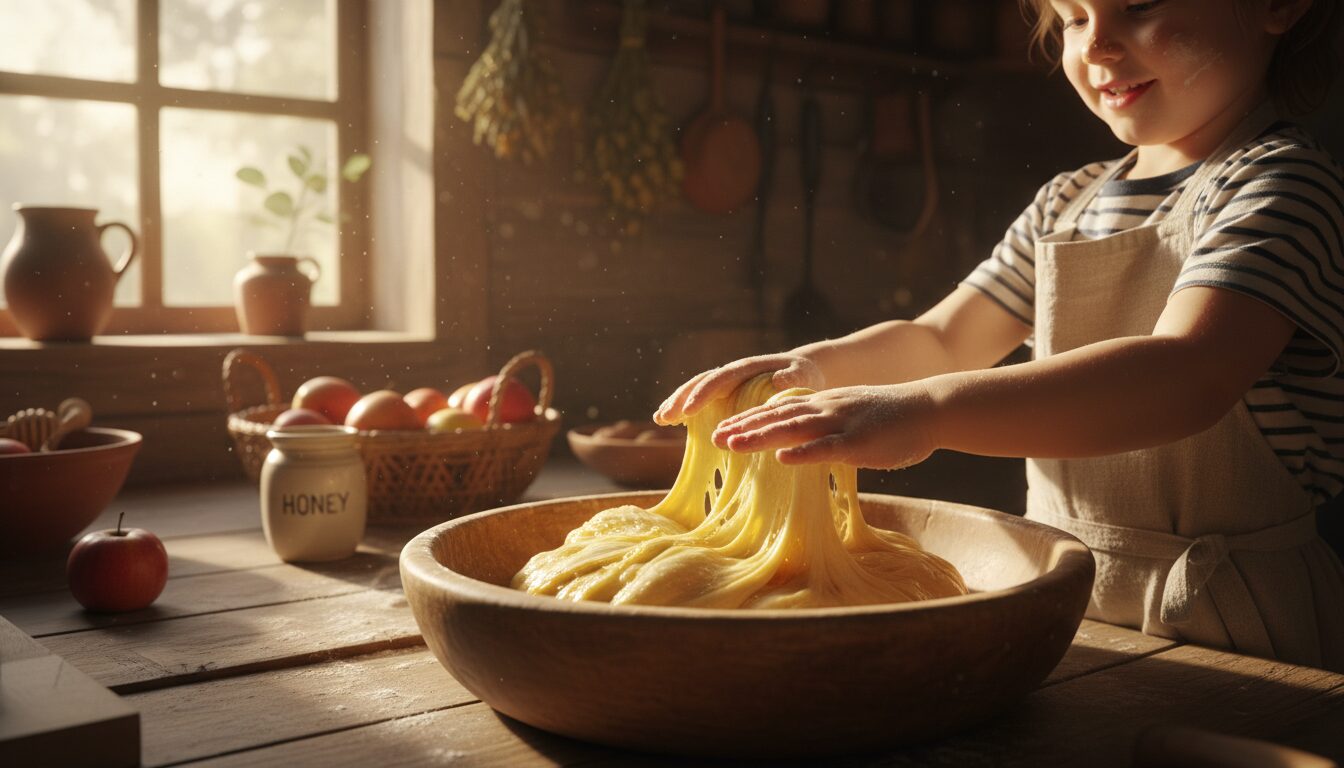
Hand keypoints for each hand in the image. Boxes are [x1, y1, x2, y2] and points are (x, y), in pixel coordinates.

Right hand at [654, 354, 824, 424]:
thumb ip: (792, 378)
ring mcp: (728, 383)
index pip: (720, 379)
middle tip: (663, 417)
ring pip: (697, 389)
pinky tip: (671, 422)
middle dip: (681, 399)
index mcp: (748, 368)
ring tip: (659, 418)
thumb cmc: (805, 376)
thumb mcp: (803, 376)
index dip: (702, 394)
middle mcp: (733, 373)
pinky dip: (686, 408)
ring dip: (677, 403)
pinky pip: (703, 399)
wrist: (805, 371)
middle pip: (700, 383)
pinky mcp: (728, 393)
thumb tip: (780, 379)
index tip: (687, 410)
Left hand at [710, 384, 938, 468]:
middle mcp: (826, 409)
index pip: (778, 411)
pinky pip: (827, 448)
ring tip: (732, 445)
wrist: (930, 408)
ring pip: (794, 429)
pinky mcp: (859, 442)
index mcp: (824, 404)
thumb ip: (826, 427)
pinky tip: (781, 460)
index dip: (749, 420)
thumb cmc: (892, 419)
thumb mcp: (851, 416)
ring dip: (761, 437)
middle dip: (744, 428)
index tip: (722, 429)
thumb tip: (804, 444)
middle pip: (777, 418)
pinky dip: (803, 453)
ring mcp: (841, 423)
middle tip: (713, 438)